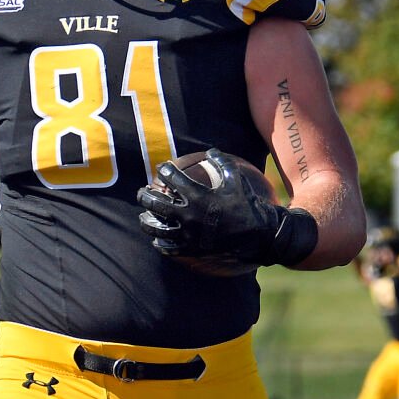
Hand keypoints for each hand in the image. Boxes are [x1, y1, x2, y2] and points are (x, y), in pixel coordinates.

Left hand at [136, 149, 313, 267]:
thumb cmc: (245, 203)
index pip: (171, 178)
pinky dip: (160, 243)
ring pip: (156, 228)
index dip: (164, 170)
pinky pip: (169, 247)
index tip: (163, 168)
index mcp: (198, 196)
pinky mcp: (191, 248)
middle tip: (143, 191)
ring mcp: (188, 234)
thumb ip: (222, 162)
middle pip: (155, 203)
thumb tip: (211, 150)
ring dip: (146, 221)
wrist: (255, 234)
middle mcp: (189, 215)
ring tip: (143, 216)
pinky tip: (157, 239)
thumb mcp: (235, 179)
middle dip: (145, 195)